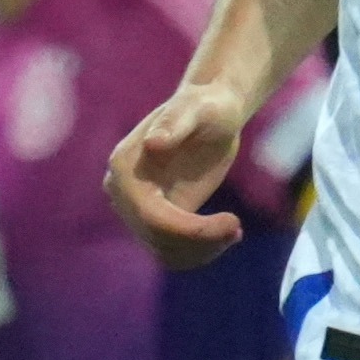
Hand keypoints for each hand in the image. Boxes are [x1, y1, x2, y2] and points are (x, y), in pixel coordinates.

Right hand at [107, 74, 258, 256]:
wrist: (210, 114)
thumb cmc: (207, 107)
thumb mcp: (198, 109)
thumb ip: (175, 123)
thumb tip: (152, 143)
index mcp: (124, 166)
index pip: (151, 216)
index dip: (191, 230)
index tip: (234, 223)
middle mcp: (121, 192)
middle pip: (157, 238)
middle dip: (200, 240)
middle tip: (237, 229)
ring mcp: (136, 208)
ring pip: (164, 251)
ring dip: (202, 250)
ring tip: (233, 230)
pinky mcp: (155, 219)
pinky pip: (171, 252)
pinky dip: (199, 252)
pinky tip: (225, 234)